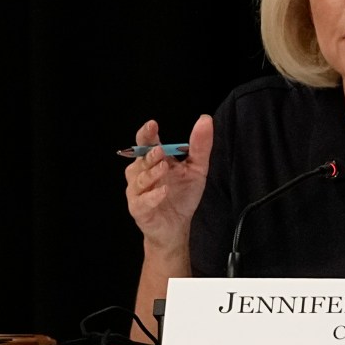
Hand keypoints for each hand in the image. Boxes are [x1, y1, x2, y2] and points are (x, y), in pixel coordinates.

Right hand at [124, 114, 212, 248]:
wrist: (177, 225)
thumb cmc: (183, 195)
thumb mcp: (197, 168)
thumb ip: (200, 145)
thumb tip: (205, 119)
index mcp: (154, 160)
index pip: (146, 142)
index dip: (147, 133)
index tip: (152, 125)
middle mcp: (141, 173)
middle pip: (140, 159)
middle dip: (149, 154)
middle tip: (160, 150)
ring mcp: (138, 191)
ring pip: (139, 179)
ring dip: (151, 173)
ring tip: (164, 168)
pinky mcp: (139, 209)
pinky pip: (142, 201)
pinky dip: (153, 196)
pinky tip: (164, 191)